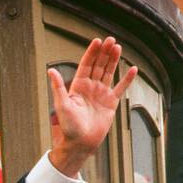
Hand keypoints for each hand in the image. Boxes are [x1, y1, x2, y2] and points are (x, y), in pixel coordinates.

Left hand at [48, 37, 137, 176]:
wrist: (81, 143)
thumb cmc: (69, 127)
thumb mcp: (62, 105)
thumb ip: (58, 87)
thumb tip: (50, 70)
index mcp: (78, 86)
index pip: (86, 64)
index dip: (92, 52)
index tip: (97, 41)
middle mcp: (90, 88)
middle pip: (99, 65)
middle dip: (104, 52)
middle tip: (110, 40)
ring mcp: (101, 94)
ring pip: (109, 73)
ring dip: (114, 60)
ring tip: (118, 47)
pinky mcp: (111, 103)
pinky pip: (120, 88)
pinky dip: (127, 79)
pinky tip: (133, 69)